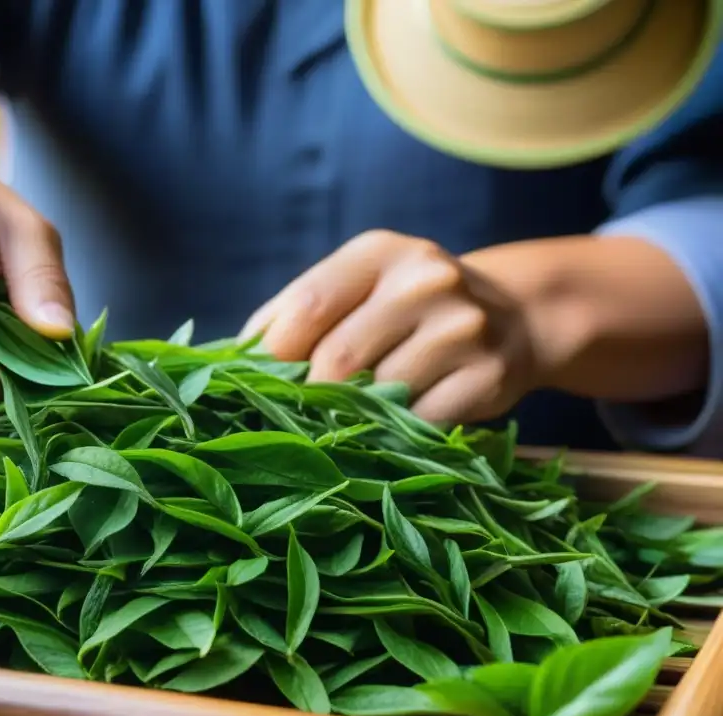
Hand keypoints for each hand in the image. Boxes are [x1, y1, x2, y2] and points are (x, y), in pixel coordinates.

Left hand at [243, 231, 540, 424]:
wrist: (516, 316)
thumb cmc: (409, 307)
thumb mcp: (360, 286)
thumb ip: (300, 310)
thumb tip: (231, 357)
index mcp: (379, 252)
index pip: (309, 305)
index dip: (272, 353)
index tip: (253, 383)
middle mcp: (424, 280)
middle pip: (338, 358)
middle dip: (310, 394)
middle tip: (299, 413)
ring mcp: (462, 328)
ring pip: (378, 394)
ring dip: (355, 414)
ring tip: (351, 415)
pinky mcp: (487, 376)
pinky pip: (419, 420)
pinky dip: (397, 431)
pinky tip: (396, 423)